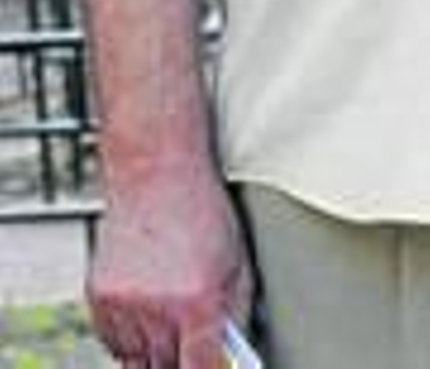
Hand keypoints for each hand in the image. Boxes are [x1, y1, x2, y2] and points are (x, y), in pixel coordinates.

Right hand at [88, 166, 253, 368]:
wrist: (156, 173)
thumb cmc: (203, 213)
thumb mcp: (236, 261)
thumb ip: (234, 314)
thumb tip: (233, 356)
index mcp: (199, 300)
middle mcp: (159, 309)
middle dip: (180, 364)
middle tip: (189, 345)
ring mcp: (125, 306)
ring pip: (137, 363)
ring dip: (155, 352)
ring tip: (170, 313)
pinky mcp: (99, 300)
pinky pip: (113, 343)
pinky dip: (129, 337)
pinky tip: (146, 305)